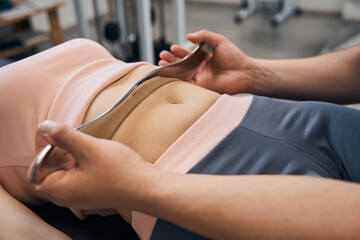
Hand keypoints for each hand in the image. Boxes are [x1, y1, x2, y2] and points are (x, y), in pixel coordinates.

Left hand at [29, 121, 155, 210]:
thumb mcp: (88, 148)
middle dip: (57, 149)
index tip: (54, 131)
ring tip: (84, 142)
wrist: (146, 187)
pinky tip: (94, 152)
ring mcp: (79, 195)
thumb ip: (63, 136)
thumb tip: (45, 126)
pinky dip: (80, 161)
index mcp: (59, 189)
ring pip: (65, 170)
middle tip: (70, 135)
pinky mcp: (91, 191)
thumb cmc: (119, 171)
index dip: (43, 147)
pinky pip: (77, 174)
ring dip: (70, 153)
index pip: (37, 167)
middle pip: (49, 169)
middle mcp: (66, 196)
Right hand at [159, 30, 257, 93]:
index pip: (188, 54)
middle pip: (182, 64)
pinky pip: (187, 84)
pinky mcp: (201, 88)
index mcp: (205, 58)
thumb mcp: (219, 41)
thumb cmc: (234, 57)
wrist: (243, 73)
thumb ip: (204, 36)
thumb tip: (189, 36)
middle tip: (162, 56)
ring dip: (171, 70)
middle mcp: (201, 68)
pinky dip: (177, 81)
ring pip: (182, 74)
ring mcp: (200, 78)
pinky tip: (170, 75)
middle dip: (172, 60)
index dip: (179, 51)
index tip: (172, 48)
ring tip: (161, 64)